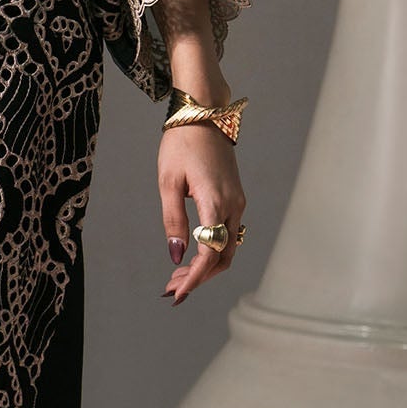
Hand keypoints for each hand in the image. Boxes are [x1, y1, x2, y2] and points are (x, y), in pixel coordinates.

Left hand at [159, 124, 245, 303]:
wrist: (204, 113)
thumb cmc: (182, 143)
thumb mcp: (168, 182)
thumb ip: (173, 220)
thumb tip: (177, 256)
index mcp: (215, 201)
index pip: (209, 253)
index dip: (194, 278)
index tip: (177, 293)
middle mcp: (233, 205)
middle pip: (222, 257)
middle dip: (198, 278)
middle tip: (171, 289)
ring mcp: (238, 202)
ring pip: (227, 247)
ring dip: (205, 266)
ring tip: (176, 277)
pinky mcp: (235, 198)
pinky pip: (228, 233)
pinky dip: (211, 250)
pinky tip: (191, 254)